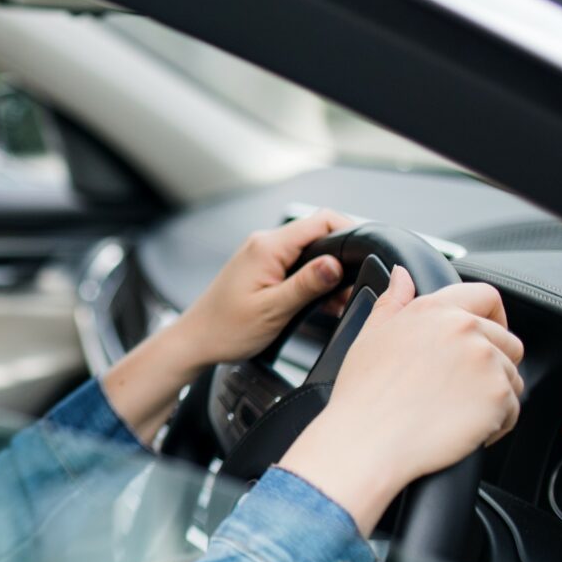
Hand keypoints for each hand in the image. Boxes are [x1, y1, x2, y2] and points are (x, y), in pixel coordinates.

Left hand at [165, 209, 355, 367]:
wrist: (197, 340)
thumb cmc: (226, 329)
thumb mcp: (273, 310)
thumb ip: (306, 285)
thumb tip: (336, 263)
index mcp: (268, 247)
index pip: (320, 221)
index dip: (348, 233)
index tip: (364, 256)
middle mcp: (265, 243)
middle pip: (318, 234)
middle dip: (341, 259)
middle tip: (351, 291)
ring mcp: (263, 254)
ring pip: (309, 252)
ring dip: (327, 274)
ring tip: (336, 303)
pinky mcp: (262, 267)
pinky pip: (296, 264)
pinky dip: (313, 280)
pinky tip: (320, 303)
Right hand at [280, 265, 524, 534]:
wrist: (368, 440)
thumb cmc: (364, 394)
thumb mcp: (370, 336)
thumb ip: (393, 301)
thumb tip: (402, 275)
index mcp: (434, 310)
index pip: (486, 296)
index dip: (494, 316)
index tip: (489, 334)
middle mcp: (464, 328)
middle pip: (507, 340)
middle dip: (493, 364)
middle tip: (462, 388)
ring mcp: (485, 361)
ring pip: (512, 376)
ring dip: (493, 395)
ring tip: (458, 412)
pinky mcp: (498, 395)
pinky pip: (512, 408)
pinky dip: (495, 423)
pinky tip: (463, 428)